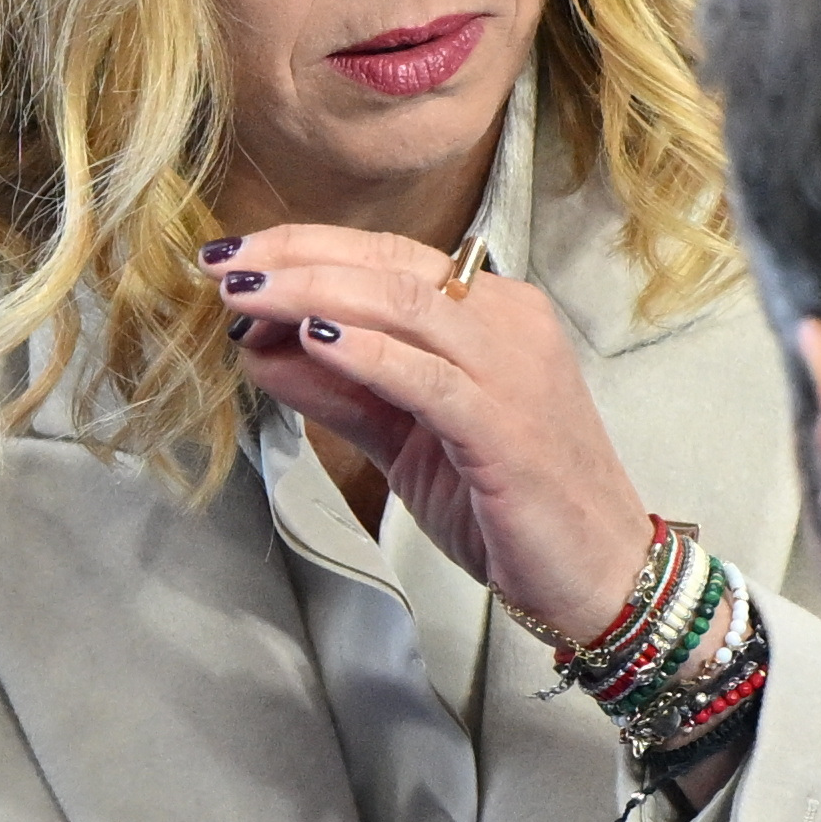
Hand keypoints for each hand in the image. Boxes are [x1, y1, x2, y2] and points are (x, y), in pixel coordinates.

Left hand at [203, 225, 656, 641]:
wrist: (599, 573)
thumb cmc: (511, 504)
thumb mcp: (406, 436)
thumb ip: (342, 391)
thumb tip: (262, 349)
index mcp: (491, 312)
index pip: (388, 255)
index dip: (306, 247)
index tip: (236, 255)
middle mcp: (508, 322)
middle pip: (388, 265)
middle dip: (295, 259)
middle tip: (222, 266)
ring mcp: (513, 369)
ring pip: (402, 306)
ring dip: (312, 294)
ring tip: (246, 296)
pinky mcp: (506, 426)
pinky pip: (426, 376)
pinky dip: (365, 352)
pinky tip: (311, 339)